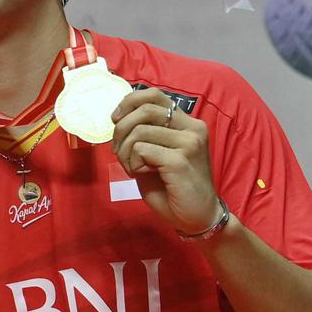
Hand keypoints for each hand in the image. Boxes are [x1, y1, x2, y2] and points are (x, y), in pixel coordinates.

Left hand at [110, 89, 221, 232]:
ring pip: (139, 131)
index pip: (154, 95)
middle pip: (144, 110)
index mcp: (188, 123)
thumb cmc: (173, 187)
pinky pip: (140, 150)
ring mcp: (189, 143)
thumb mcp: (157, 153)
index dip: (129, 102)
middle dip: (121, 129)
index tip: (116, 119)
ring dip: (125, 151)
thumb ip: (145, 133)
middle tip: (118, 151)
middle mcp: (192, 128)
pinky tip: (141, 174)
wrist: (196, 217)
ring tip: (133, 167)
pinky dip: (132, 163)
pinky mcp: (180, 160)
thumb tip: (118, 118)